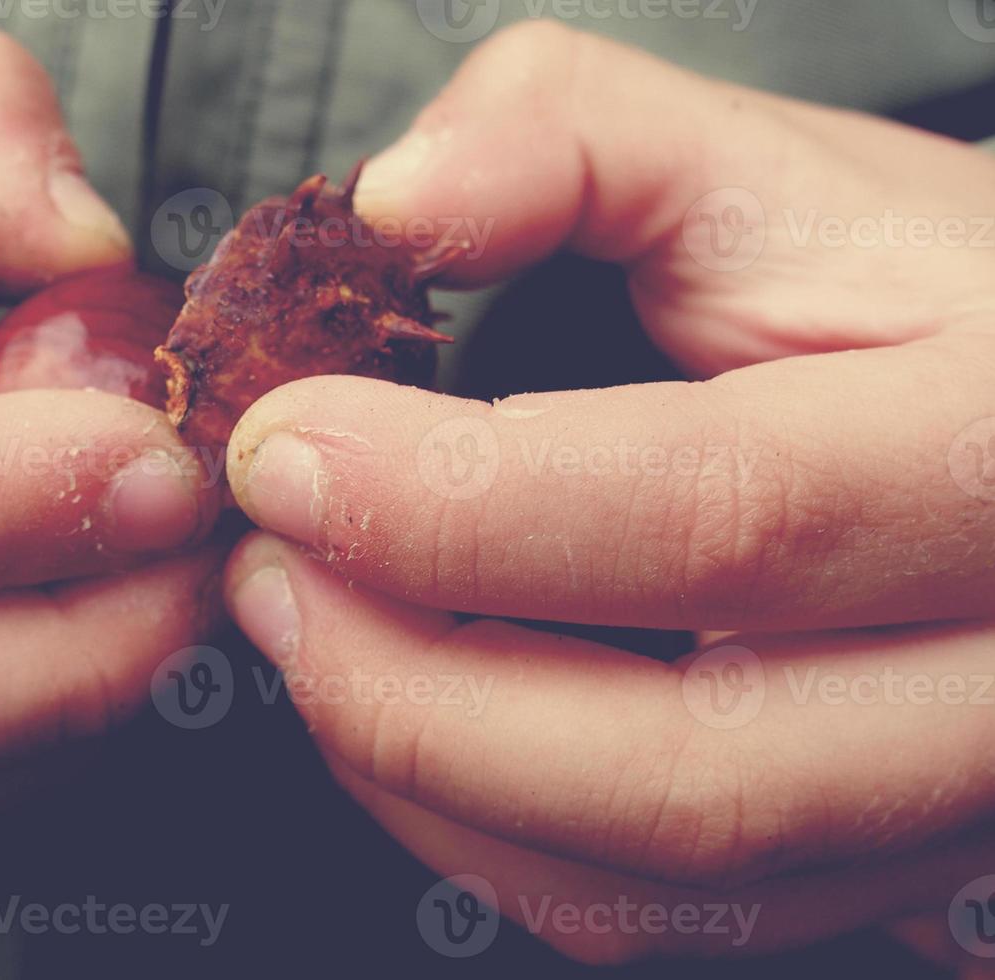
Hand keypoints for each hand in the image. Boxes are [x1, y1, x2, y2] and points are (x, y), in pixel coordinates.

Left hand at [222, 22, 994, 963]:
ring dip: (423, 772)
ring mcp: (948, 798)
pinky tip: (410, 710)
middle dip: (410, 689)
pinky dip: (482, 832)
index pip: (721, 514)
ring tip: (314, 632)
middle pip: (690, 771)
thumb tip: (391, 206)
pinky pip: (649, 918)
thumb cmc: (897, 293)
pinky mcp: (872, 861)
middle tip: (270, 575)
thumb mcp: (757, 165)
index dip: (457, 502)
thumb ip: (567, 136)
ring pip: (656, 883)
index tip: (285, 449)